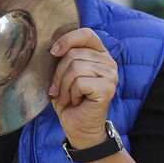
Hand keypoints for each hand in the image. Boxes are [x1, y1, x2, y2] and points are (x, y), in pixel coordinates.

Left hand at [49, 29, 117, 149]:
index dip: (67, 40)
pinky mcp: (107, 88)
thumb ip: (63, 58)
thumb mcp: (64, 76)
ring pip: (75, 68)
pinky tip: (77, 101)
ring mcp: (110, 74)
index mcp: (99, 54)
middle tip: (60, 90)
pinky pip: (79, 82)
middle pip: (74, 54)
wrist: (79, 128)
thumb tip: (53, 48)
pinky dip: (72, 93)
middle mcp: (108, 62)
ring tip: (69, 97)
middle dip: (59, 74)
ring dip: (65, 86)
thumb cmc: (71, 102)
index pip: (85, 34)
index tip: (54, 52)